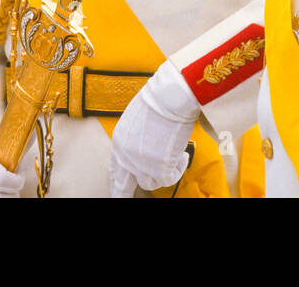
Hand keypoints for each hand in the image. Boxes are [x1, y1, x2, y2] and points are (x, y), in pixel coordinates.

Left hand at [109, 61, 199, 196]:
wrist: (170, 97)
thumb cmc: (158, 101)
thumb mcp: (136, 120)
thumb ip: (135, 138)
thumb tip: (144, 148)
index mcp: (119, 142)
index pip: (115, 168)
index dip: (118, 179)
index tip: (119, 189)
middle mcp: (126, 156)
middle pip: (123, 185)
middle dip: (123, 195)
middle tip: (121, 200)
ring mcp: (141, 164)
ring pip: (150, 183)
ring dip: (163, 173)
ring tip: (174, 157)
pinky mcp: (159, 169)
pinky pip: (169, 179)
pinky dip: (178, 169)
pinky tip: (182, 155)